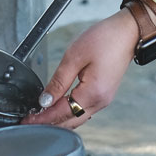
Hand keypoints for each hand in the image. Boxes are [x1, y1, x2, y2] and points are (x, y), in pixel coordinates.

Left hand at [20, 10, 139, 128]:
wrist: (129, 31)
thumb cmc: (106, 39)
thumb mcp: (75, 56)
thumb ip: (58, 81)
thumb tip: (44, 100)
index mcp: (93, 94)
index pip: (61, 114)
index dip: (42, 119)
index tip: (26, 121)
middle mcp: (100, 101)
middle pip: (69, 122)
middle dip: (48, 123)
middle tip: (29, 120)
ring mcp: (104, 99)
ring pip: (77, 118)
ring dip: (58, 119)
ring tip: (40, 114)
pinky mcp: (104, 94)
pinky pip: (83, 110)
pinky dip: (69, 112)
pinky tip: (58, 106)